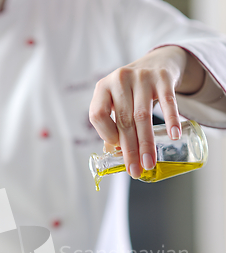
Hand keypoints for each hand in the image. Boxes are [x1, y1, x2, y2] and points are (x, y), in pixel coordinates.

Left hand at [89, 46, 204, 178]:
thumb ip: (114, 126)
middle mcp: (120, 79)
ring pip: (142, 116)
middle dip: (130, 150)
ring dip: (146, 143)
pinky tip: (173, 135)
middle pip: (123, 121)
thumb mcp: (117, 103)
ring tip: (149, 163)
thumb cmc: (131, 92)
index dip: (105, 134)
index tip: (116, 150)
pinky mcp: (162, 77)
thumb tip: (115, 156)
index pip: (97, 115)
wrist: (156, 62)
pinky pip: (167, 101)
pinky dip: (171, 120)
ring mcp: (141, 76)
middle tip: (135, 171)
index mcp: (102, 88)